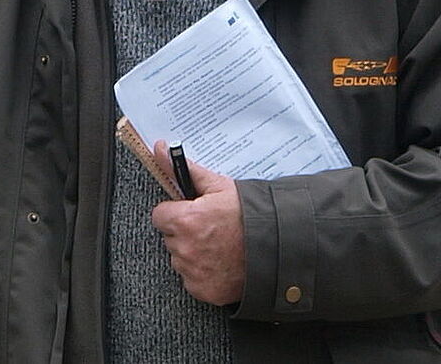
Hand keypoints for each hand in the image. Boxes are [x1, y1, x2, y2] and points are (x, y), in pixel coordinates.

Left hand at [150, 140, 245, 305]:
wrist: (280, 248)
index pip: (160, 216)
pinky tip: (221, 263)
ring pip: (180, 260)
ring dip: (193, 254)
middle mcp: (185, 248)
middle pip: (170, 238)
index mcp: (184, 220)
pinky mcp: (204, 291)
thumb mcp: (218, 186)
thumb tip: (160, 148)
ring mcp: (194, 272)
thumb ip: (184, 170)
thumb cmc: (251, 215)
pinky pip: (192, 280)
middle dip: (184, 233)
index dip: (175, 213)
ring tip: (219, 247)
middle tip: (210, 229)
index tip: (190, 213)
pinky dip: (203, 274)